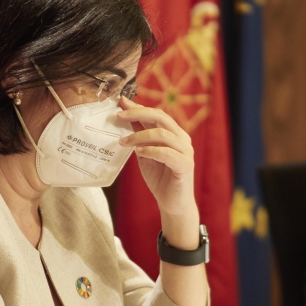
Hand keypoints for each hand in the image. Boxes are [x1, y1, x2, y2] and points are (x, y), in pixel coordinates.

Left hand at [117, 97, 196, 220]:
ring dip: (140, 136)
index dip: (138, 107)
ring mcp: (186, 151)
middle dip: (138, 114)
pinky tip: (138, 152)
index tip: (120, 102)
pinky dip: (151, 150)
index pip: (157, 114)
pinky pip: (167, 153)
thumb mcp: (145, 152)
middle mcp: (182, 138)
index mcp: (174, 133)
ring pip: (163, 134)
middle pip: (161, 117)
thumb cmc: (159, 177)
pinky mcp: (185, 165)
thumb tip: (124, 117)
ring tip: (123, 141)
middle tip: (119, 116)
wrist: (172, 203)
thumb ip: (139, 136)